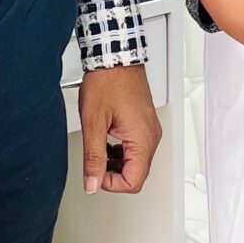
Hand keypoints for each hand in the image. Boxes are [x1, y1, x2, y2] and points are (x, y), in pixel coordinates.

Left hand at [79, 63, 159, 194]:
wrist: (115, 58)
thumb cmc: (107, 82)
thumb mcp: (93, 122)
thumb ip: (93, 157)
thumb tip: (92, 183)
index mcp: (142, 139)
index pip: (133, 181)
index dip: (111, 184)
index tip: (95, 175)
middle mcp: (151, 136)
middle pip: (137, 174)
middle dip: (113, 175)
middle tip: (94, 164)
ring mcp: (150, 130)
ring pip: (136, 163)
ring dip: (116, 164)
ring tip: (98, 150)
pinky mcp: (145, 124)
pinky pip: (136, 148)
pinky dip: (120, 152)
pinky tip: (106, 142)